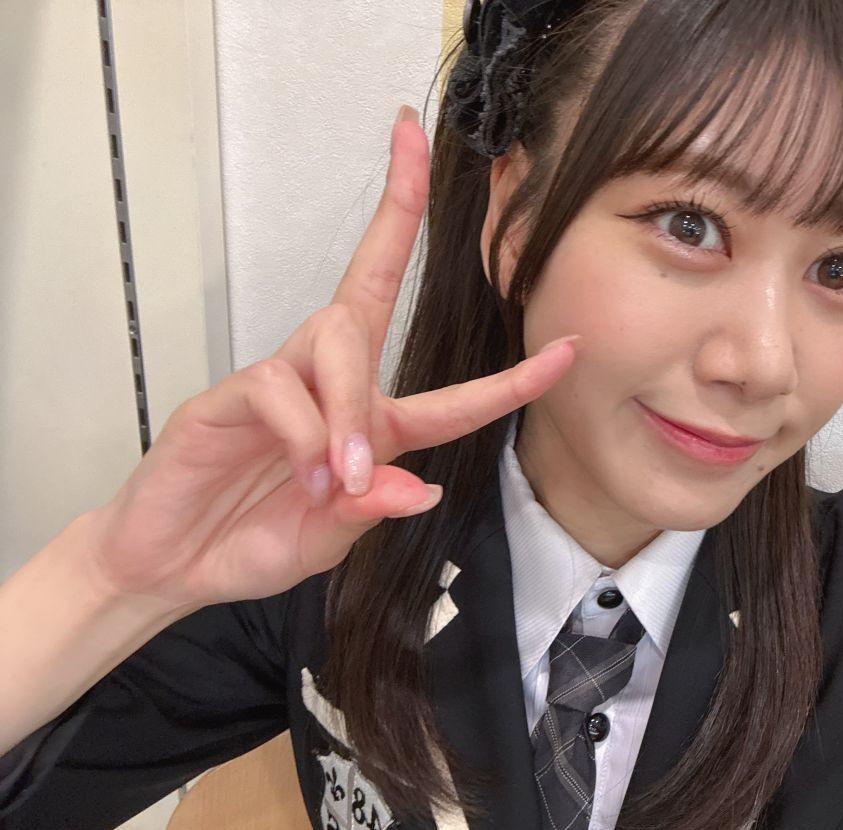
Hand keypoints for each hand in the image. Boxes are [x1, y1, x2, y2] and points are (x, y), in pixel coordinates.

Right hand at [85, 104, 577, 610]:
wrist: (171, 565)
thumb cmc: (252, 543)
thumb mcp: (328, 542)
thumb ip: (370, 514)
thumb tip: (419, 490)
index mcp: (371, 427)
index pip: (451, 398)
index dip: (512, 378)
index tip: (568, 350)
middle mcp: (330, 390)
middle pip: (369, 288)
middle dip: (396, 211)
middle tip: (408, 149)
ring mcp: (278, 385)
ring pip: (333, 338)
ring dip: (349, 407)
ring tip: (338, 478)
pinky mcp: (228, 396)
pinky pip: (277, 386)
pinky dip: (302, 433)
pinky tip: (302, 477)